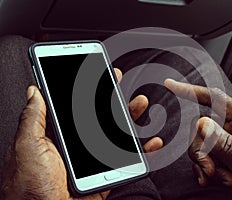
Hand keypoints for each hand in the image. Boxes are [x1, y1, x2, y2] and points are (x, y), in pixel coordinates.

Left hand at [2, 69, 162, 199]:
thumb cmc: (31, 187)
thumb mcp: (27, 146)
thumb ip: (33, 118)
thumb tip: (34, 91)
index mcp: (58, 135)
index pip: (75, 105)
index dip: (85, 88)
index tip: (94, 72)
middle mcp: (77, 143)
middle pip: (98, 115)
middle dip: (110, 95)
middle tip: (116, 79)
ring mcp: (93, 157)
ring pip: (116, 132)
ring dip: (130, 116)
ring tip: (139, 103)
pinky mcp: (106, 172)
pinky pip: (128, 159)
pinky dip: (143, 150)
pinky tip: (150, 141)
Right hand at [165, 79, 231, 199]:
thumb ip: (226, 146)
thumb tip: (203, 123)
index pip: (215, 98)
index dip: (191, 90)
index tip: (172, 86)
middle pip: (202, 128)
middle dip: (203, 152)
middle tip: (213, 170)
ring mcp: (230, 143)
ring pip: (200, 144)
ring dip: (206, 164)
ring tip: (224, 178)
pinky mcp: (225, 155)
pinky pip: (203, 156)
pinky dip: (205, 169)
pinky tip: (217, 178)